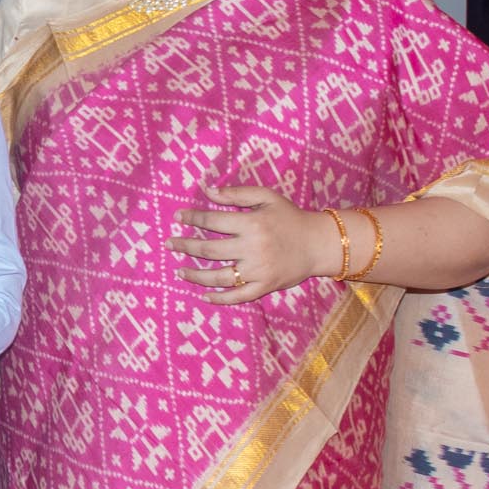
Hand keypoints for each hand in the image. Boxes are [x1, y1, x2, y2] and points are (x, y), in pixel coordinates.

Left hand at [169, 182, 338, 304]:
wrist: (319, 243)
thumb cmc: (290, 218)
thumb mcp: (267, 197)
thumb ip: (237, 193)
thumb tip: (207, 190)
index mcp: (252, 224)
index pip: (212, 221)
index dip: (192, 218)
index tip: (177, 217)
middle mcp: (252, 248)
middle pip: (209, 250)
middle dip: (185, 246)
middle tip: (169, 244)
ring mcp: (258, 270)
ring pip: (218, 276)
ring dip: (195, 275)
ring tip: (179, 271)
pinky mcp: (264, 286)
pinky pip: (238, 296)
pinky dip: (220, 298)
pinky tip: (204, 295)